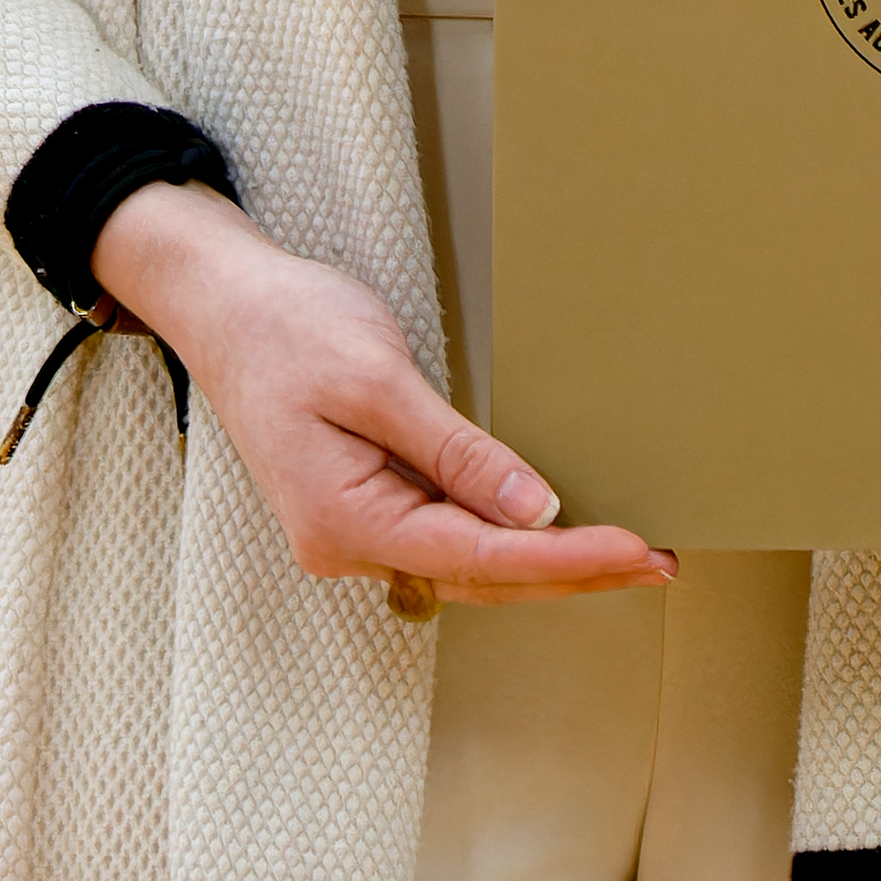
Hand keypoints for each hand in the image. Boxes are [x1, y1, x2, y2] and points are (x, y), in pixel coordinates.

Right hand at [88, 178, 671, 605]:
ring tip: (627, 551)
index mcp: (342, 520)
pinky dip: (505, 537)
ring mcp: (352, 530)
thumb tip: (534, 511)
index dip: (564, 559)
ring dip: (546, 562)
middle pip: (479, 575)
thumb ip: (457, 453)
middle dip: (572, 571)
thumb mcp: (377, 380)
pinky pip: (446, 536)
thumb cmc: (285, 329)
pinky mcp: (365, 505)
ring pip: (465, 565)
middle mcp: (345, 544)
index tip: (633, 550)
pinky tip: (555, 529)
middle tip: (658, 561)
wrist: (223, 304)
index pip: (477, 557)